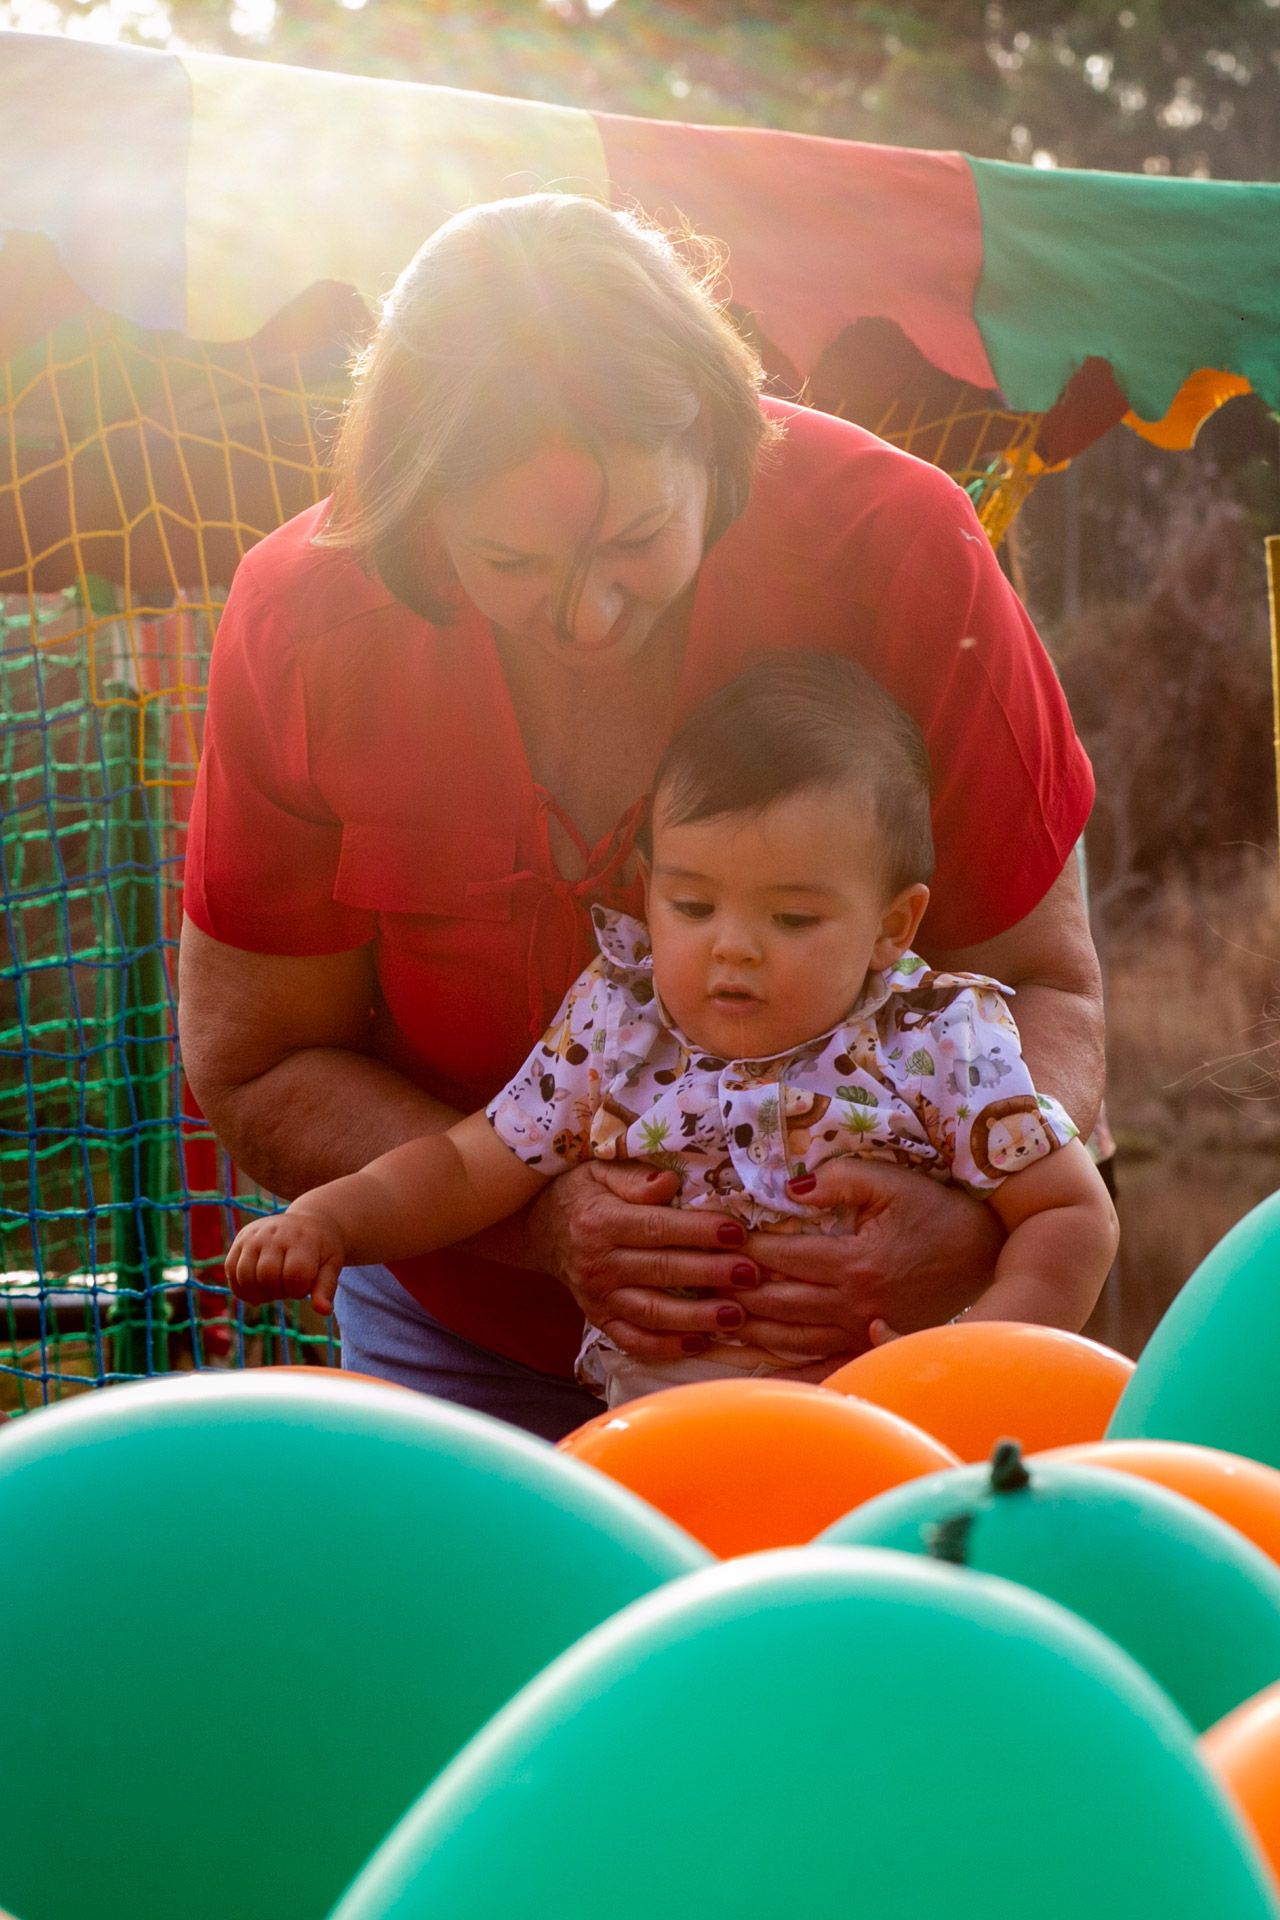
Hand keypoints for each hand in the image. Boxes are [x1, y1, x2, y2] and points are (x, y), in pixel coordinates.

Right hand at [224, 1208, 345, 1316]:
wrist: (309, 1223)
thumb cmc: (322, 1249)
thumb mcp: (331, 1266)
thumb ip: (325, 1289)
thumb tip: (323, 1311)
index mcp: (302, 1239)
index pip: (294, 1276)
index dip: (298, 1291)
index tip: (304, 1286)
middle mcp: (276, 1232)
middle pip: (266, 1277)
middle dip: (277, 1292)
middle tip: (288, 1288)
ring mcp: (255, 1234)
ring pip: (245, 1275)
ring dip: (258, 1293)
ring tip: (273, 1289)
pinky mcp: (241, 1238)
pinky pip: (231, 1269)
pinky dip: (241, 1287)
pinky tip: (257, 1290)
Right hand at [527, 1161, 769, 1365]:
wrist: (538, 1229)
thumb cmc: (581, 1194)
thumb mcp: (599, 1171)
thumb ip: (635, 1179)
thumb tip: (669, 1182)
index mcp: (600, 1222)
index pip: (656, 1227)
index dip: (698, 1231)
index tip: (736, 1232)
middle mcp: (598, 1264)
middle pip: (661, 1271)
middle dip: (709, 1274)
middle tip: (751, 1274)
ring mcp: (598, 1297)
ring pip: (651, 1312)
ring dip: (696, 1317)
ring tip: (736, 1316)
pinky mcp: (600, 1320)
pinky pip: (634, 1340)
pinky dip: (666, 1347)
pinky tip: (701, 1344)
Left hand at [732, 1157, 1001, 1361]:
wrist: (986, 1249)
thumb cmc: (936, 1210)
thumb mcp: (890, 1181)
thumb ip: (838, 1179)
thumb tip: (791, 1191)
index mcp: (853, 1263)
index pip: (780, 1258)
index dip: (741, 1248)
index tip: (709, 1239)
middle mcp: (853, 1305)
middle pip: (776, 1303)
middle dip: (732, 1292)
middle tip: (694, 1282)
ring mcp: (862, 1330)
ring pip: (791, 1338)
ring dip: (747, 1331)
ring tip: (708, 1321)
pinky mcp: (872, 1343)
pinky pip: (822, 1364)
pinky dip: (787, 1371)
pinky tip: (756, 1373)